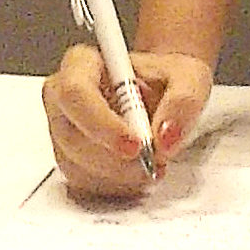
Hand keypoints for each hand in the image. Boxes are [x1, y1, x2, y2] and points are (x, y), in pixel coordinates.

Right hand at [44, 44, 213, 201]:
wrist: (162, 96)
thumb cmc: (165, 79)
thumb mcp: (188, 76)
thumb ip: (182, 101)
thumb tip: (165, 135)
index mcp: (82, 64)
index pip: (75, 93)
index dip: (102, 124)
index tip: (136, 144)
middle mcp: (63, 98)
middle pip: (71, 136)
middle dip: (115, 158)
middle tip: (153, 160)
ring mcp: (62, 131)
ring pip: (76, 166)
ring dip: (119, 175)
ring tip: (152, 163)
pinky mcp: (70, 160)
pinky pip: (84, 183)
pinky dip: (116, 186)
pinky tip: (138, 173)